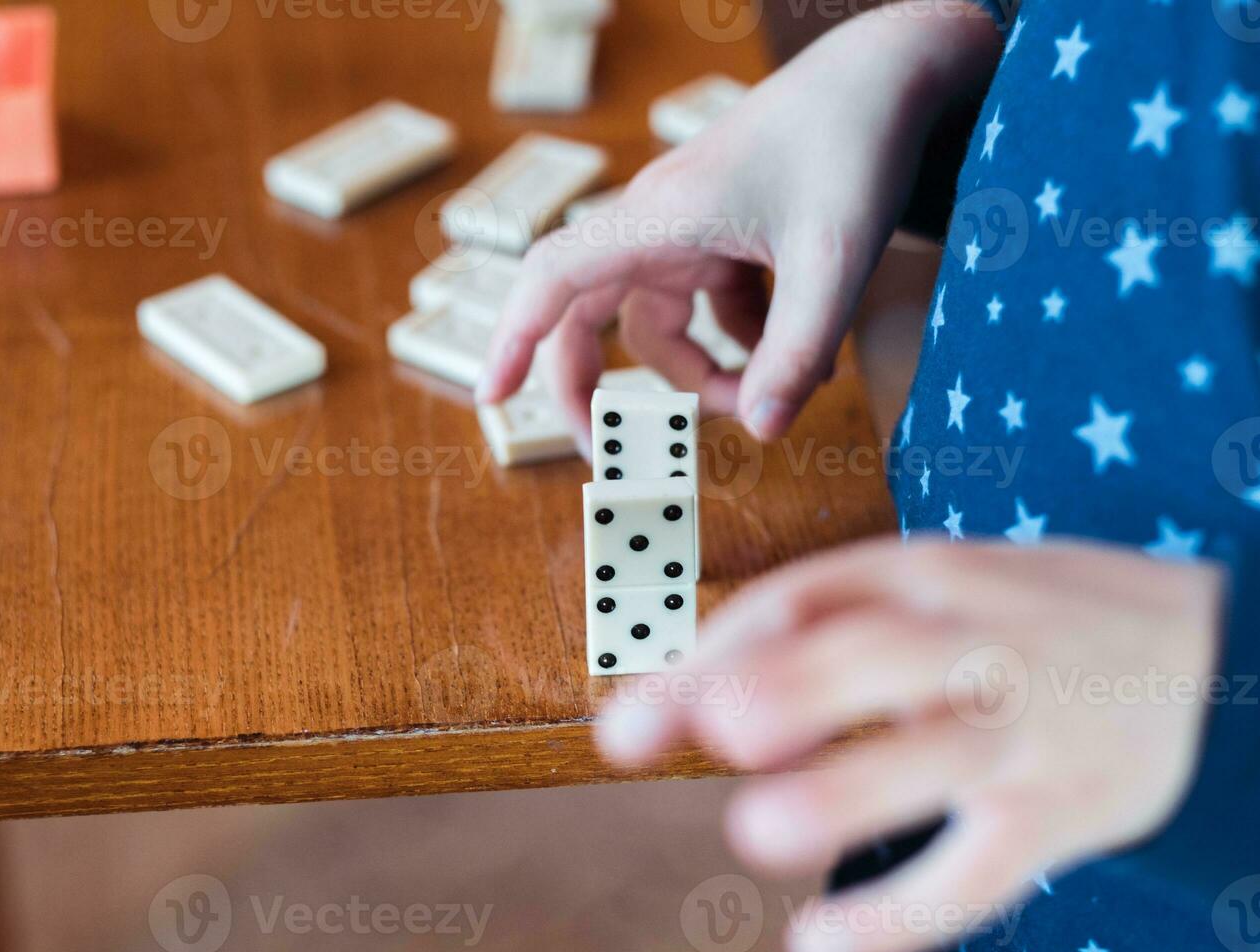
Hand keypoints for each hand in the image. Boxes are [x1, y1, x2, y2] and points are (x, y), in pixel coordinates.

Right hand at [475, 1, 1001, 447]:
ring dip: (703, 374)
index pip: (555, 277)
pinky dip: (742, 342)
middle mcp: (655, 225)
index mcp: (657, 219)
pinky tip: (801, 353)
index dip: (514, 338)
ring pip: (661, 325)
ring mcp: (686, 231)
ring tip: (771, 397)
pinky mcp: (720, 236)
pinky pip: (707, 308)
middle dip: (600, 387)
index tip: (492, 396)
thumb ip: (798, 352)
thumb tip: (765, 431)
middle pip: (591, 316)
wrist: (884, 75)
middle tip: (621, 450)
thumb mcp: (835, 259)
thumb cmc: (851, 144)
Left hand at [596, 538, 1224, 951]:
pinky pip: (984, 867)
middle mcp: (973, 640)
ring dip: (846, 792)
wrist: (1213, 652)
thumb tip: (691, 691)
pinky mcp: (1066, 808)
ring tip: (754, 835)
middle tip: (712, 732)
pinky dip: (903, 912)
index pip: (802, 601)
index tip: (622, 730)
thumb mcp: (937, 588)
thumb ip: (822, 628)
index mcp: (925, 575)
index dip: (708, 659)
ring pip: (935, 756)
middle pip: (877, 652)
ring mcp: (1023, 726)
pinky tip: (818, 944)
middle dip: (791, 686)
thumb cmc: (1027, 622)